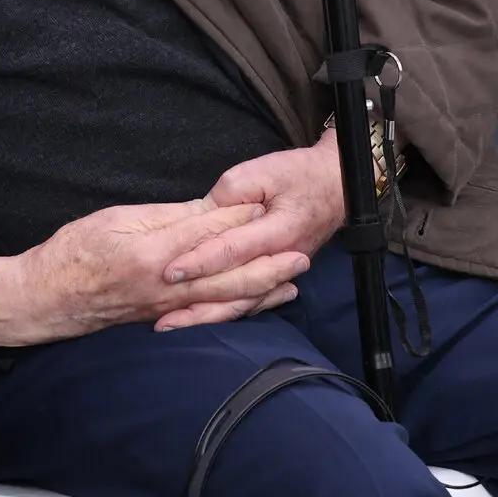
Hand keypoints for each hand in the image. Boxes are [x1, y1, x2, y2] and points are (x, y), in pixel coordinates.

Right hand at [0, 198, 310, 347]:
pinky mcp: (163, 320)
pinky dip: (239, 308)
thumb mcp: (113, 219)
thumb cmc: (71, 253)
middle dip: (267, 260)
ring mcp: (167, 308)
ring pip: (226, 298)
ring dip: (264, 287)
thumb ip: (163, 217)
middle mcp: (167, 285)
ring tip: (294, 276)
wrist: (45, 298)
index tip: (268, 203)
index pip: (207, 231)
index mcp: (154, 252)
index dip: (240, 218)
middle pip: (228, 272)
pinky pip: (211, 315)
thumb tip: (204, 211)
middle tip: (301, 249)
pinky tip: (258, 302)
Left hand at [155, 135, 342, 330]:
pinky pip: (251, 299)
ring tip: (172, 325)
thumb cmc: (297, 174)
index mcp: (279, 230)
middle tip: (161, 312)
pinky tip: (199, 319)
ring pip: (244, 300)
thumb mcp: (260, 171)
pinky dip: (225, 310)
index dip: (200, 261)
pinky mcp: (279, 274)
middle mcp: (283, 258)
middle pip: (237, 286)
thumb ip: (228, 194)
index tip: (169, 271)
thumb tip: (201, 217)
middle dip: (197, 299)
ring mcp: (283, 270)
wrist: (336, 186)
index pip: (232, 250)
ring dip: (208, 314)